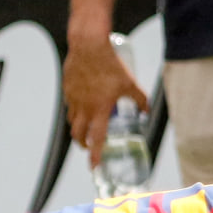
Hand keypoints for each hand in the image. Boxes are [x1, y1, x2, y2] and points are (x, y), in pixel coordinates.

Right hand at [62, 34, 147, 164]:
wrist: (89, 45)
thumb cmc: (111, 65)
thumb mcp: (131, 83)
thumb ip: (140, 99)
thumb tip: (145, 110)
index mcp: (99, 110)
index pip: (97, 139)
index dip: (96, 155)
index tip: (94, 166)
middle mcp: (83, 107)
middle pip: (78, 135)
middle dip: (83, 145)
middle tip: (90, 147)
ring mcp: (72, 98)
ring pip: (72, 120)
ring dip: (78, 129)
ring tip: (86, 128)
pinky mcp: (67, 88)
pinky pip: (69, 105)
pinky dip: (74, 111)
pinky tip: (81, 107)